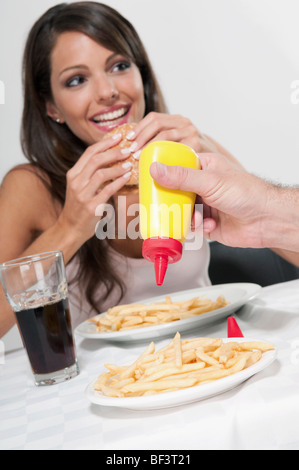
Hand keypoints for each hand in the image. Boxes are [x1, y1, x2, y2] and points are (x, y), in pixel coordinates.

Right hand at [57, 134, 132, 242]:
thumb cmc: (79, 206)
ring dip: (118, 167)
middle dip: (114, 152)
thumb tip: (111, 159)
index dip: (105, 143)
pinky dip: (119, 182)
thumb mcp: (80, 187)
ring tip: (129, 164)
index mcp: (73, 174)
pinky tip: (127, 177)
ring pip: (101, 173)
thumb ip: (91, 174)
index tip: (118, 137)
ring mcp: (83, 194)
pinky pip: (108, 190)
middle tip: (128, 150)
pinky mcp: (91, 206)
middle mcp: (76, 182)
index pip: (89, 152)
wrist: (70, 228)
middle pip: (96, 160)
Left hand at [127, 112, 215, 154]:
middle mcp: (184, 123)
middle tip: (131, 150)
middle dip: (141, 136)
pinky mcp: (197, 145)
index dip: (139, 127)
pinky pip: (176, 149)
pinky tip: (155, 162)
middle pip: (157, 123)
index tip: (128, 139)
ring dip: (149, 146)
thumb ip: (160, 140)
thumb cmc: (189, 155)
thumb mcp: (176, 143)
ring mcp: (192, 132)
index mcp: (176, 120)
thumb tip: (133, 145)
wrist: (215, 162)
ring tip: (139, 157)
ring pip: (165, 135)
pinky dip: (163, 155)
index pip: (154, 117)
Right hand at [150, 152, 270, 247]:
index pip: (176, 165)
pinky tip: (208, 225)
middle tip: (160, 205)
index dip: (162, 172)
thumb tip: (155, 170)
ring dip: (186, 217)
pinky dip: (197, 227)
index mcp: (204, 167)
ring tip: (195, 219)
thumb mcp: (210, 181)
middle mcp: (203, 186)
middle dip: (170, 200)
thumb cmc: (246, 193)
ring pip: (181, 211)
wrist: (266, 220)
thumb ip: (181, 177)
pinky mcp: (207, 223)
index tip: (149, 178)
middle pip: (175, 191)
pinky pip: (191, 226)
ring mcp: (205, 204)